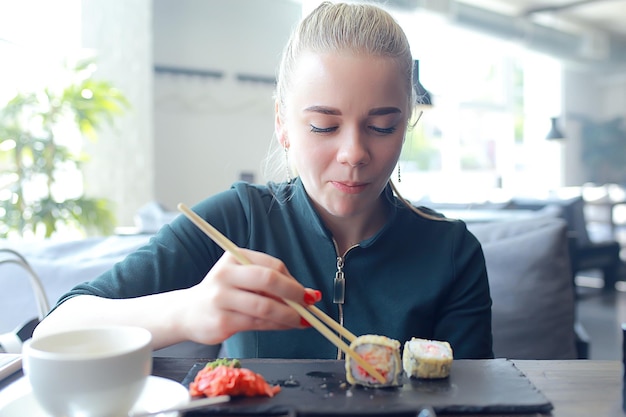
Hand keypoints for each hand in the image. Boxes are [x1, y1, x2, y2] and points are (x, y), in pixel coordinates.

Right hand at [179, 248, 320, 344]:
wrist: (187, 313)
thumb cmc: (223, 293)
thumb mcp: (243, 279)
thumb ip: (273, 284)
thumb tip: (311, 295)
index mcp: (234, 257)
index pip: (272, 266)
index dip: (293, 281)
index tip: (307, 293)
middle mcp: (226, 275)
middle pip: (268, 280)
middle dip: (294, 294)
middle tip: (309, 305)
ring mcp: (222, 299)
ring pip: (265, 307)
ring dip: (289, 315)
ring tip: (301, 321)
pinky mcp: (222, 322)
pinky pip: (257, 324)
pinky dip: (277, 326)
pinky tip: (285, 326)